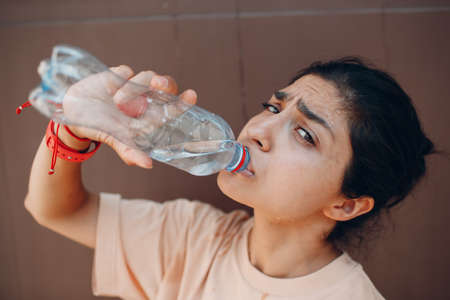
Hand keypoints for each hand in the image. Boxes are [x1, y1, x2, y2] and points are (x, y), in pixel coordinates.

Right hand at [61, 65, 197, 168]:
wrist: (73, 115)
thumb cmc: (101, 129)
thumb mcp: (116, 141)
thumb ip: (130, 152)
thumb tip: (148, 165)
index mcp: (150, 116)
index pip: (173, 108)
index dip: (184, 101)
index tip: (192, 95)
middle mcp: (146, 99)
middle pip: (166, 85)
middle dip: (165, 83)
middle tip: (158, 84)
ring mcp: (134, 85)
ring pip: (147, 77)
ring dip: (132, 89)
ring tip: (117, 100)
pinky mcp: (119, 74)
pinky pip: (126, 71)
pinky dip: (119, 79)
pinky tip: (109, 89)